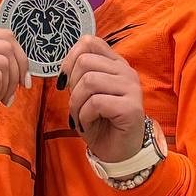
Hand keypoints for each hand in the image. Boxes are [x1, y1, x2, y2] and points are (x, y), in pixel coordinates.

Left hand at [61, 36, 146, 164]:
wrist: (118, 153)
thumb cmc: (100, 123)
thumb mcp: (86, 94)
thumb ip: (81, 75)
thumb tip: (64, 69)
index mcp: (115, 64)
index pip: (89, 42)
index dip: (70, 58)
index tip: (65, 81)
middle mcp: (126, 72)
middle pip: (84, 62)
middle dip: (72, 86)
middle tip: (77, 105)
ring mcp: (132, 88)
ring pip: (89, 81)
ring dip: (76, 103)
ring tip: (82, 116)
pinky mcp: (131, 107)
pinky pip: (96, 102)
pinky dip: (84, 116)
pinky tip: (89, 124)